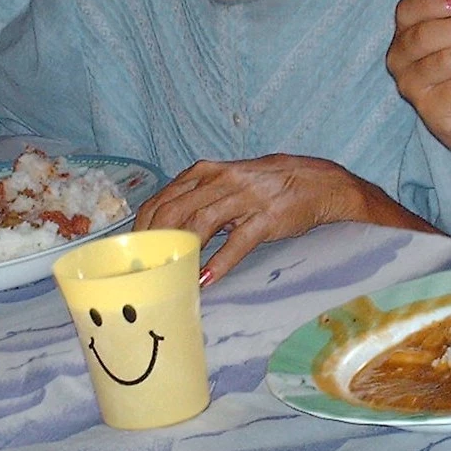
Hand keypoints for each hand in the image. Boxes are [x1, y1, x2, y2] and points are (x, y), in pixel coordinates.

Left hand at [135, 154, 404, 285]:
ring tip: (166, 274)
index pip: (163, 198)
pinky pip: (238, 242)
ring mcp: (244, 199)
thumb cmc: (267, 183)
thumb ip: (198, 196)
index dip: (143, 225)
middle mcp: (221, 181)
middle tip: (143, 268)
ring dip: (180, 252)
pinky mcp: (266, 218)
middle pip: (174, 212)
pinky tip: (206, 279)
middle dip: (154, 242)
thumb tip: (165, 222)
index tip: (131, 249)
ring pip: (200, 224)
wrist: (318, 181)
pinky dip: (219, 262)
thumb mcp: (228, 181)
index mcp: (207, 172)